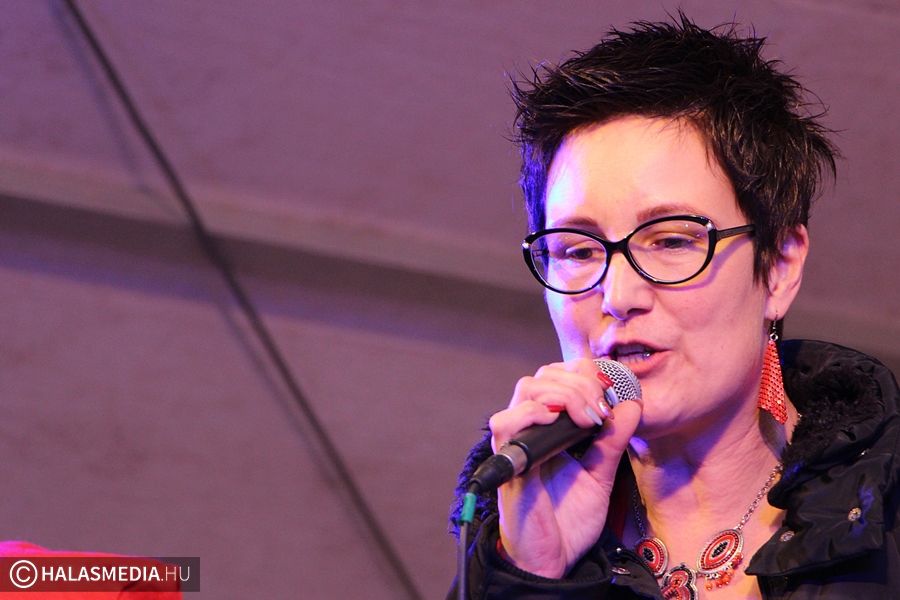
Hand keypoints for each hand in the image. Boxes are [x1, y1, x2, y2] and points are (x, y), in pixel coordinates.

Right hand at [489, 358, 641, 577]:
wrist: (555, 558)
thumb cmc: (570, 518)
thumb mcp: (601, 472)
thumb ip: (613, 439)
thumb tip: (632, 403)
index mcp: (548, 427)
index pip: (556, 377)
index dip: (582, 374)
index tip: (610, 392)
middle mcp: (529, 429)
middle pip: (543, 376)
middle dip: (579, 383)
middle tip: (601, 409)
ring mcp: (516, 443)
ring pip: (526, 389)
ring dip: (562, 393)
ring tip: (586, 418)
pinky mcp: (509, 463)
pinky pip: (505, 422)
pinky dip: (531, 413)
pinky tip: (557, 420)